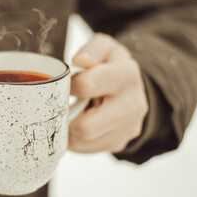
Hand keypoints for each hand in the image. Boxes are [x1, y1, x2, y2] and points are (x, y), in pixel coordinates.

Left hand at [69, 33, 147, 152]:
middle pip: (86, 126)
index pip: (86, 85)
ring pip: (84, 140)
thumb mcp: (104, 48)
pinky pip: (87, 148)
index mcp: (126, 75)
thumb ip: (92, 50)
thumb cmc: (111, 67)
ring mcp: (128, 128)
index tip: (68, 84)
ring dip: (70, 128)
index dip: (69, 85)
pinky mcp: (120, 142)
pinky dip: (77, 138)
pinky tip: (79, 122)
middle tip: (64, 105)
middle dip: (68, 117)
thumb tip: (79, 61)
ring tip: (73, 112)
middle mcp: (132, 105)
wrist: (131, 89)